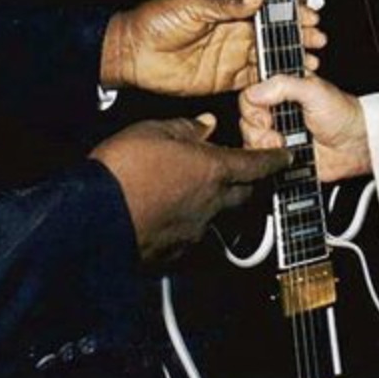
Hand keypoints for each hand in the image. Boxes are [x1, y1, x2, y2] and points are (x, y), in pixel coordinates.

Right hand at [90, 115, 291, 262]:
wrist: (91, 217)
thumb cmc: (122, 171)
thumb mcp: (153, 131)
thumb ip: (187, 128)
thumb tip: (204, 125)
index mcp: (212, 170)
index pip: (257, 164)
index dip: (274, 159)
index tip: (287, 157)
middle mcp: (210, 204)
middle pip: (243, 193)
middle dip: (245, 181)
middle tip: (240, 170)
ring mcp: (194, 231)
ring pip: (216, 215)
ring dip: (211, 202)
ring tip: (190, 189)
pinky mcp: (174, 252)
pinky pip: (191, 235)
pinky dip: (186, 222)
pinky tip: (166, 213)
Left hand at [101, 0, 323, 95]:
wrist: (132, 52)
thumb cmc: (156, 20)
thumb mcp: (191, 5)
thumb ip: (224, 4)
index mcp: (228, 7)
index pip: (266, 9)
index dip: (288, 12)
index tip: (309, 15)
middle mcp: (235, 30)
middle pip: (274, 32)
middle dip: (298, 34)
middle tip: (318, 39)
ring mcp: (232, 54)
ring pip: (269, 56)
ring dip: (290, 58)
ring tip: (312, 61)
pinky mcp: (226, 78)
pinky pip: (255, 79)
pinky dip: (274, 80)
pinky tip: (291, 81)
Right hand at [240, 73, 370, 181]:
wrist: (356, 145)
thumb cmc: (342, 114)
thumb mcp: (313, 91)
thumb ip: (283, 86)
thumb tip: (256, 91)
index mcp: (281, 89)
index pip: (251, 92)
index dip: (253, 104)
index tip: (265, 113)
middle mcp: (276, 109)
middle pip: (246, 117)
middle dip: (257, 126)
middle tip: (275, 130)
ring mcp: (276, 131)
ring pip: (250, 137)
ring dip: (262, 143)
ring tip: (283, 143)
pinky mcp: (279, 152)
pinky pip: (260, 156)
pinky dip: (267, 157)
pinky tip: (284, 154)